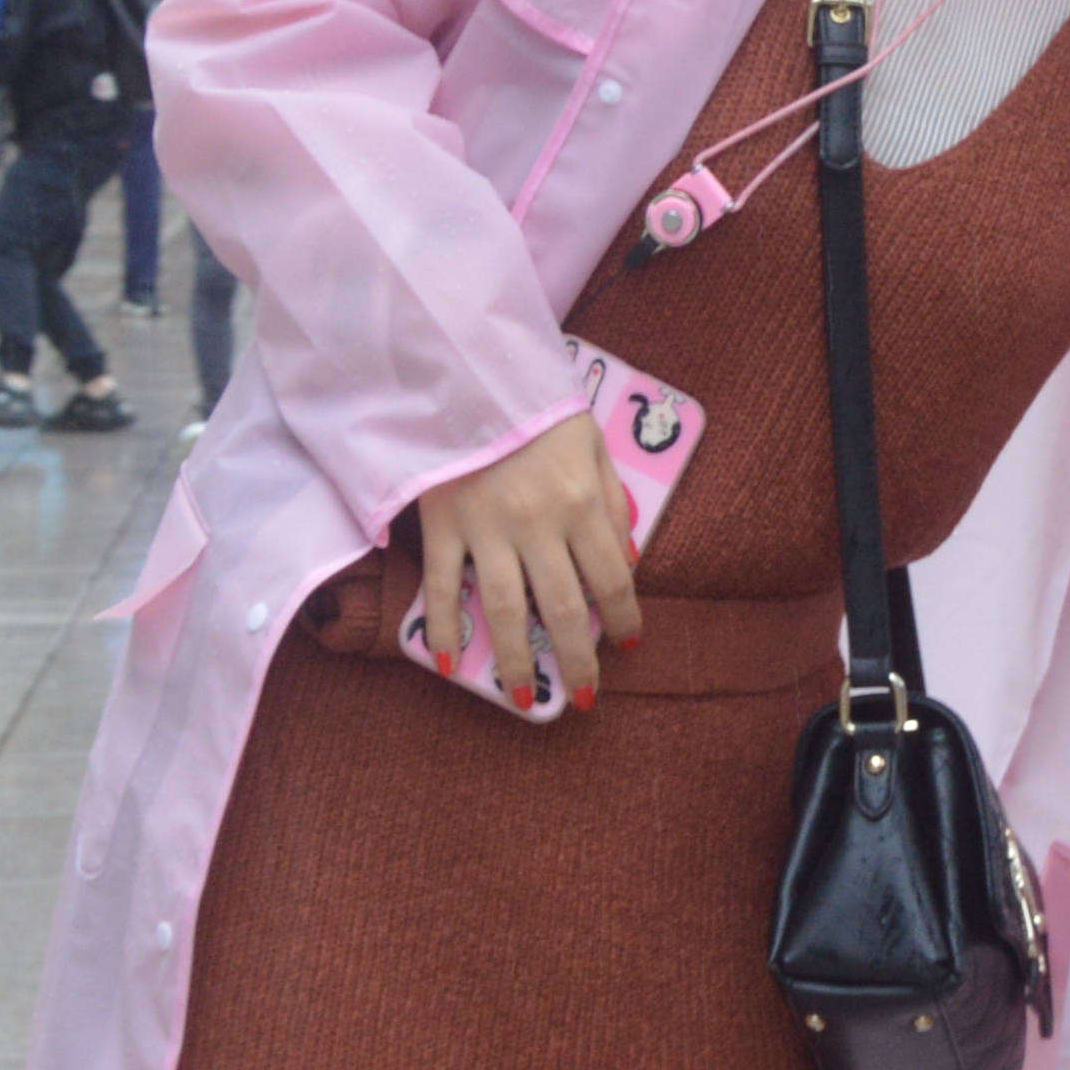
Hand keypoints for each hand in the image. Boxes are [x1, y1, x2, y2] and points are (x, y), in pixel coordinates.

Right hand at [413, 411, 643, 707]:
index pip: (611, 580)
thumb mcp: (594, 446)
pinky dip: (445, 629)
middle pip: (560, 610)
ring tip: (524, 698)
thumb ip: (613, 504)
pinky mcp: (440, 524)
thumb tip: (628, 564)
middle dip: (576, 661)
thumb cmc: (538, 409)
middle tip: (583, 697)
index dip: (622, 619)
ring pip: (502, 612)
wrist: (469, 371)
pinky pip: (440, 587)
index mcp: (582, 503)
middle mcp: (536, 524)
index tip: (628, 642)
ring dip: (515, 662)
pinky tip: (453, 665)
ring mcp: (484, 528)